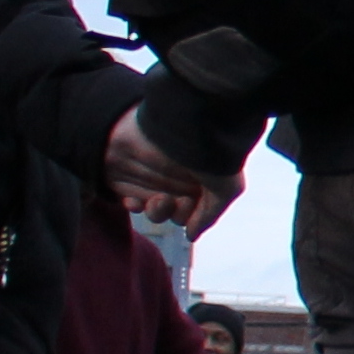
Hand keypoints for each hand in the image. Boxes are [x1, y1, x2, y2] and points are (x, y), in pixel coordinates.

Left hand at [106, 110, 237, 232]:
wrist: (172, 118)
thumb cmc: (205, 149)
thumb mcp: (225, 184)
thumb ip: (210, 214)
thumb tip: (191, 235)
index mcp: (203, 179)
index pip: (199, 211)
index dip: (196, 214)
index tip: (192, 204)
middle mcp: (179, 178)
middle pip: (178, 213)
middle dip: (178, 213)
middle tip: (176, 200)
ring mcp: (153, 176)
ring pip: (155, 211)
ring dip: (157, 213)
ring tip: (157, 200)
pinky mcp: (128, 176)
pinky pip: (130, 202)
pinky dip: (134, 207)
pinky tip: (136, 200)